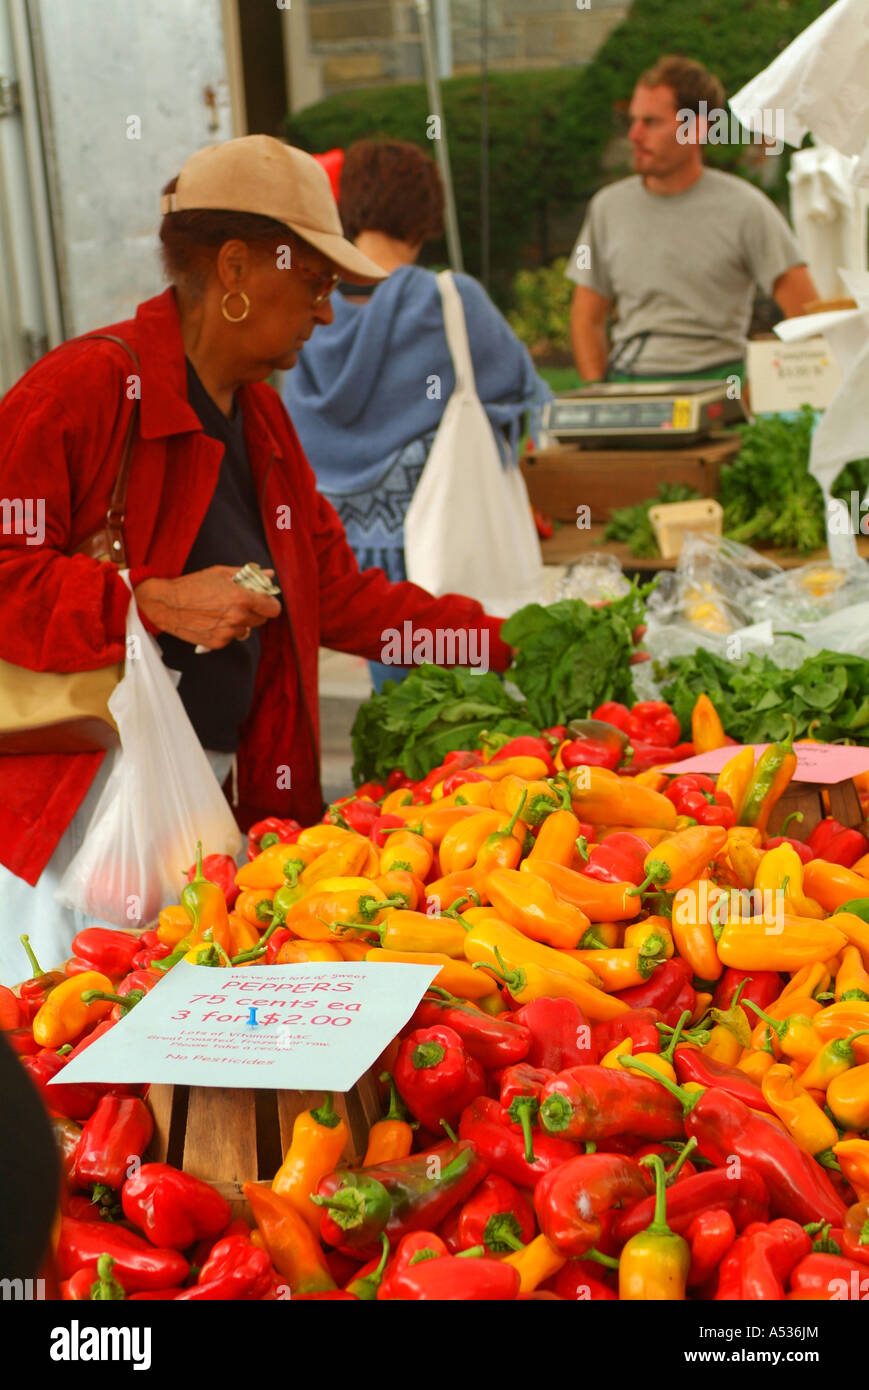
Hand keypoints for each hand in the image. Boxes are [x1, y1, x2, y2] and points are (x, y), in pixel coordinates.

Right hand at [134, 566, 280, 648]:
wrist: (167, 604)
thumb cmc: (193, 585)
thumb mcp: (221, 573)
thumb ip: (248, 575)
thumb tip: (269, 574)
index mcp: (242, 598)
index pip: (273, 608)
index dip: (269, 604)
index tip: (263, 601)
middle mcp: (237, 617)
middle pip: (261, 620)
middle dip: (254, 611)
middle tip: (238, 603)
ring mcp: (228, 632)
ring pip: (246, 630)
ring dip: (239, 622)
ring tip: (221, 611)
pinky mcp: (218, 643)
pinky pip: (231, 638)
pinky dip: (226, 631)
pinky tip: (212, 621)